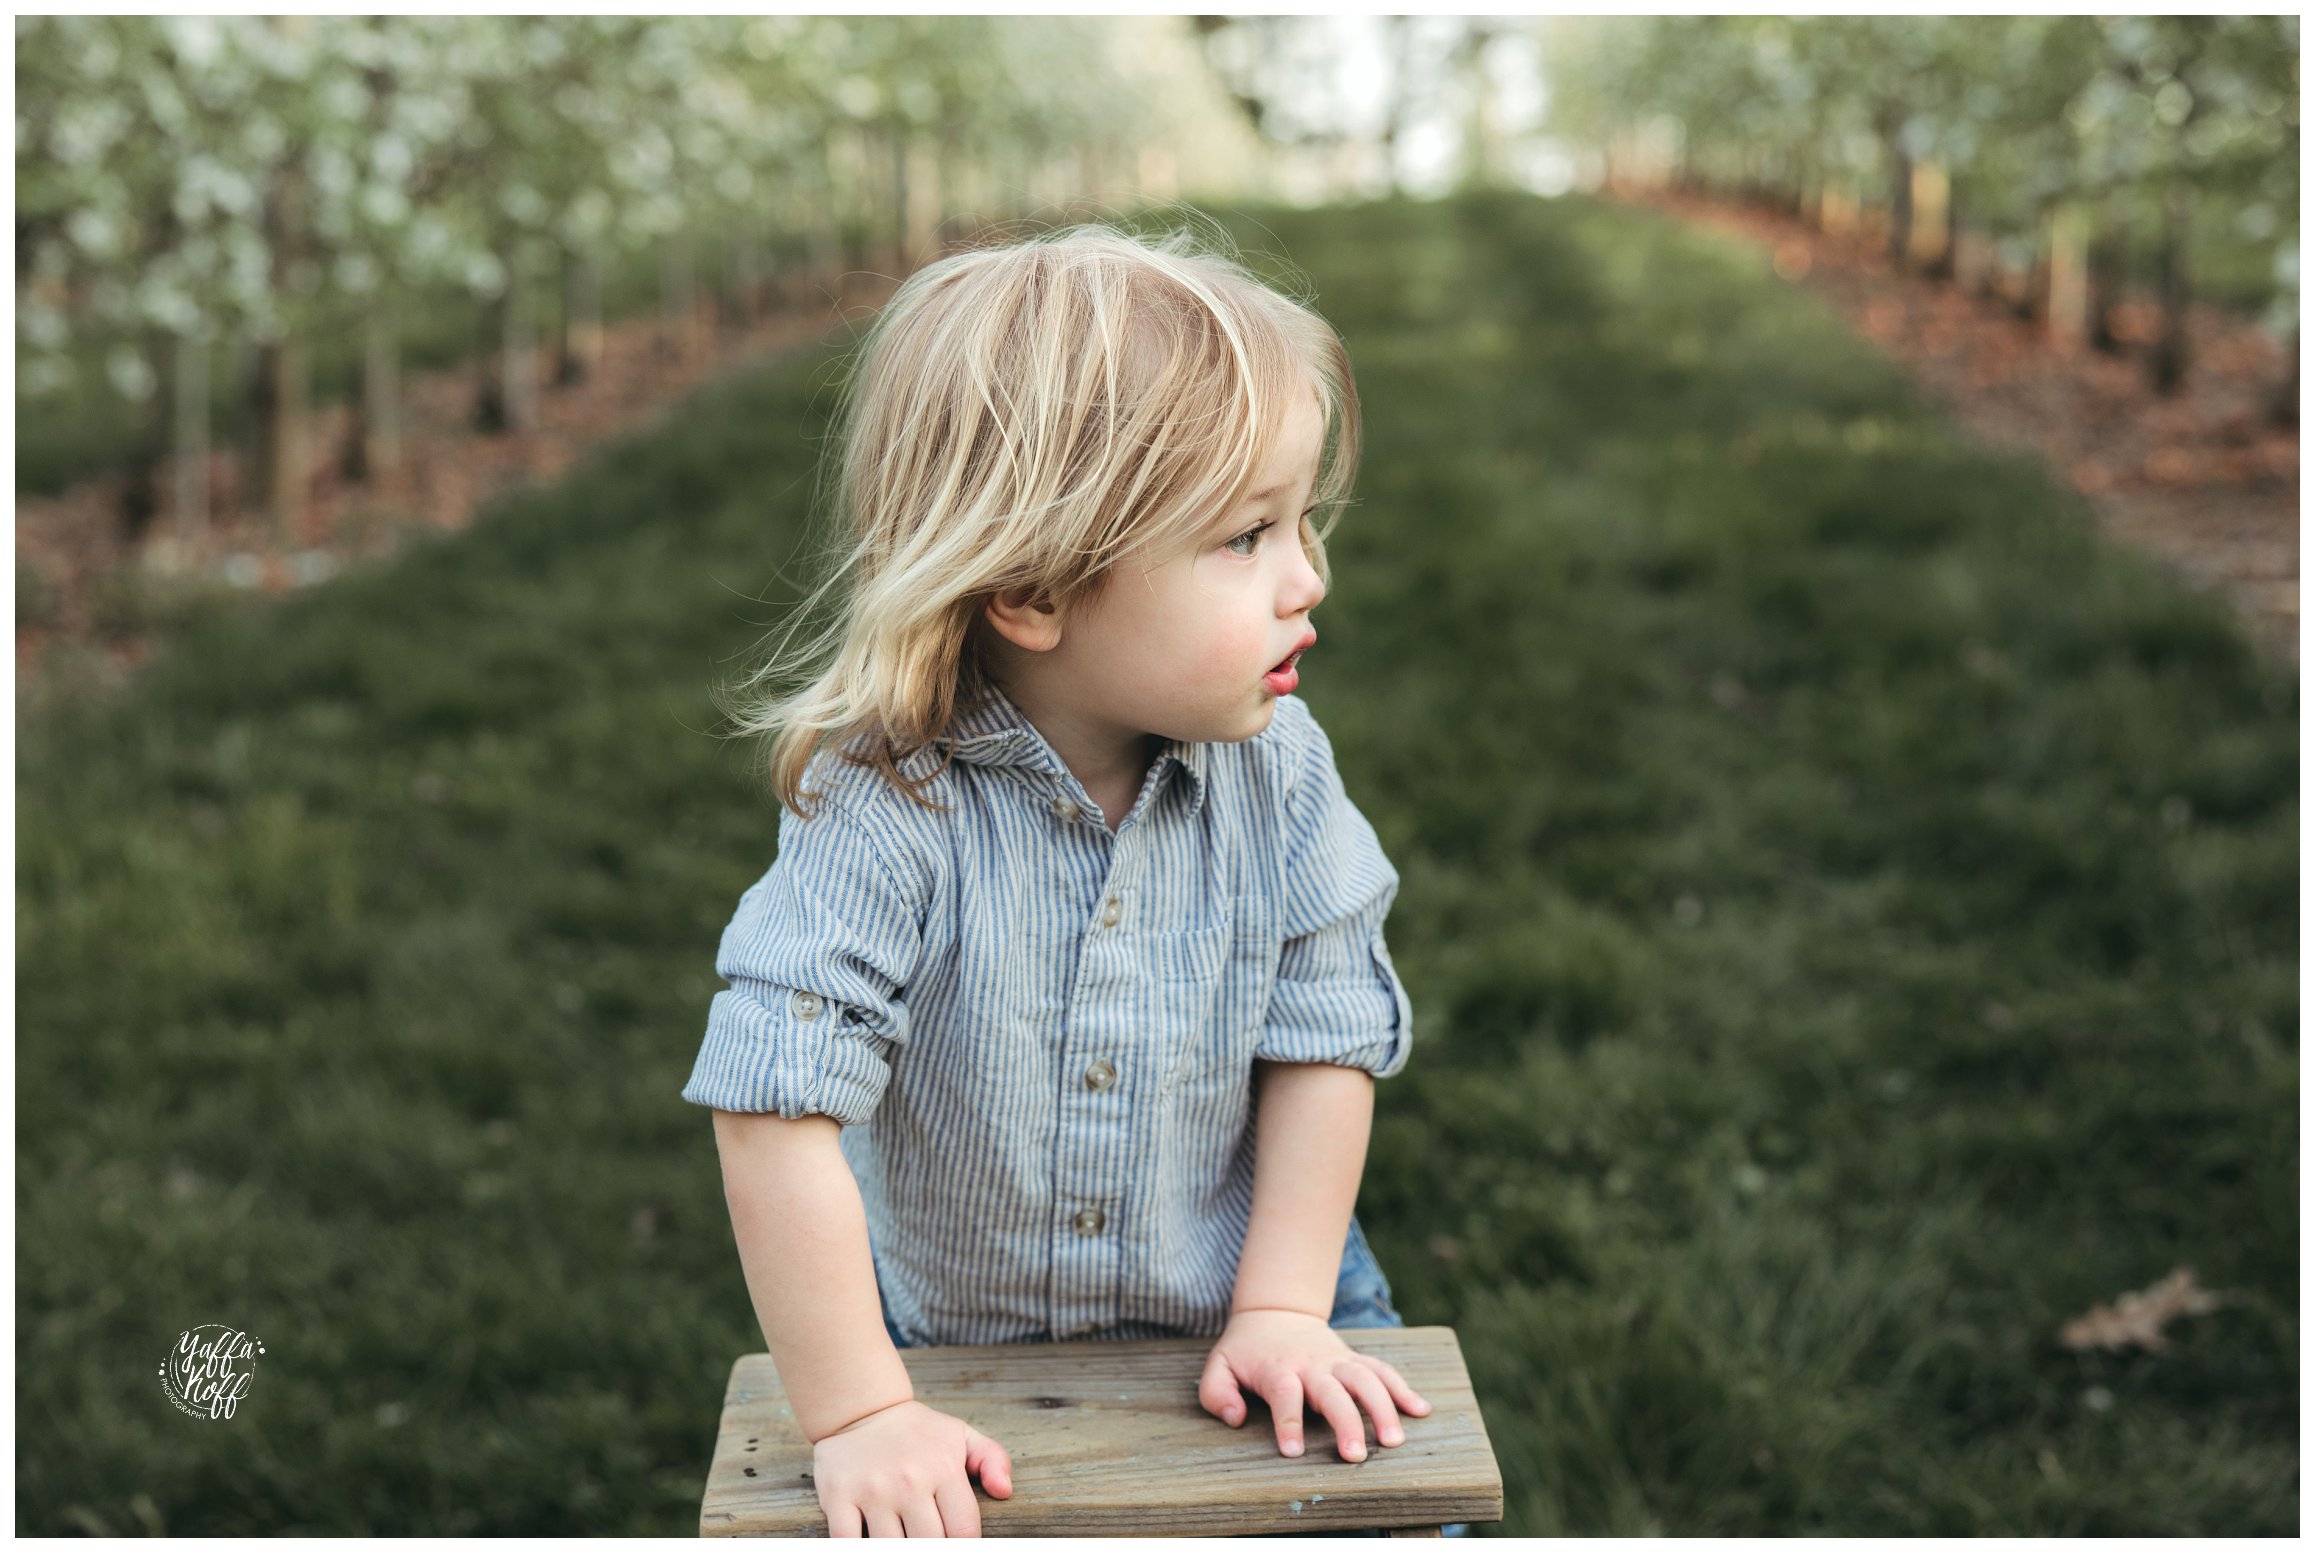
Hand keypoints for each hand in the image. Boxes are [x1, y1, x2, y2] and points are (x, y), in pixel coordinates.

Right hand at [810, 1398, 1013, 1536]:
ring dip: (898, 1550)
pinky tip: (871, 1542)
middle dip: (932, 1551)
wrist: (861, 1410)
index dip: (964, 1546)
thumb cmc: (916, 1432)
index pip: (963, 1531)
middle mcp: (909, 1480)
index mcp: (943, 1468)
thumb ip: (992, 1459)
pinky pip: (847, 1542)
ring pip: (891, 1549)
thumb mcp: (960, 1435)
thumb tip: (1004, 1491)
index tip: (955, 1544)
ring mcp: (872, 1490)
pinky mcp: (838, 1496)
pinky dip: (858, 1548)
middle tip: (928, 1541)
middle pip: (929, 1545)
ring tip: (903, 1540)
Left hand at [1197, 1308, 1430, 1461]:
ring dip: (1384, 1408)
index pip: (1284, 1394)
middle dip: (1346, 1422)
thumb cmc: (1246, 1350)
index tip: (1293, 1451)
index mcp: (1279, 1369)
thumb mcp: (1218, 1366)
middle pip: (1333, 1391)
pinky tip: (1421, 1411)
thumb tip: (1235, 1418)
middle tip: (1355, 1456)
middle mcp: (1313, 1365)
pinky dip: (1404, 1389)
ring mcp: (1338, 1361)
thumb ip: (1217, 1394)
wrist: (1276, 1313)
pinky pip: (1384, 1370)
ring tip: (1394, 1441)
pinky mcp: (1355, 1361)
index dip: (1288, 1422)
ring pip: (1367, 1379)